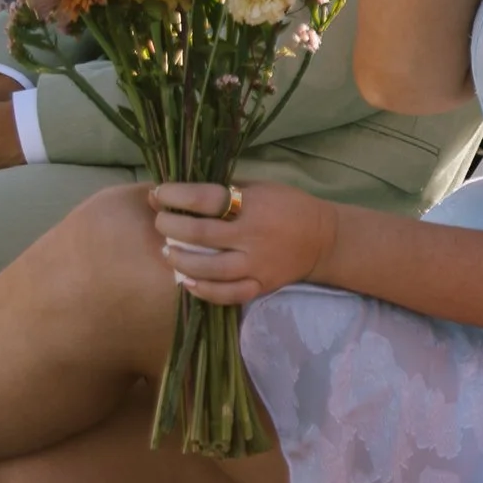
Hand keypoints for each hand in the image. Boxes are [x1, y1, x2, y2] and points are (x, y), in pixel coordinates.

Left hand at [150, 179, 337, 306]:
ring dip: (180, 260)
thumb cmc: (288, 206)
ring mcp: (257, 265)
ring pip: (209, 269)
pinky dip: (203, 290)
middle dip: (171, 227)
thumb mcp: (260, 188)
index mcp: (254, 205)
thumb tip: (176, 191)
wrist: (324, 240)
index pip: (206, 199)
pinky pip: (227, 294)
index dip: (176, 196)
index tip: (158, 193)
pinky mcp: (260, 286)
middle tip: (161, 222)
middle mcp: (254, 236)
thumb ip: (223, 190)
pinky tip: (188, 281)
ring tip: (168, 252)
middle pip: (201, 234)